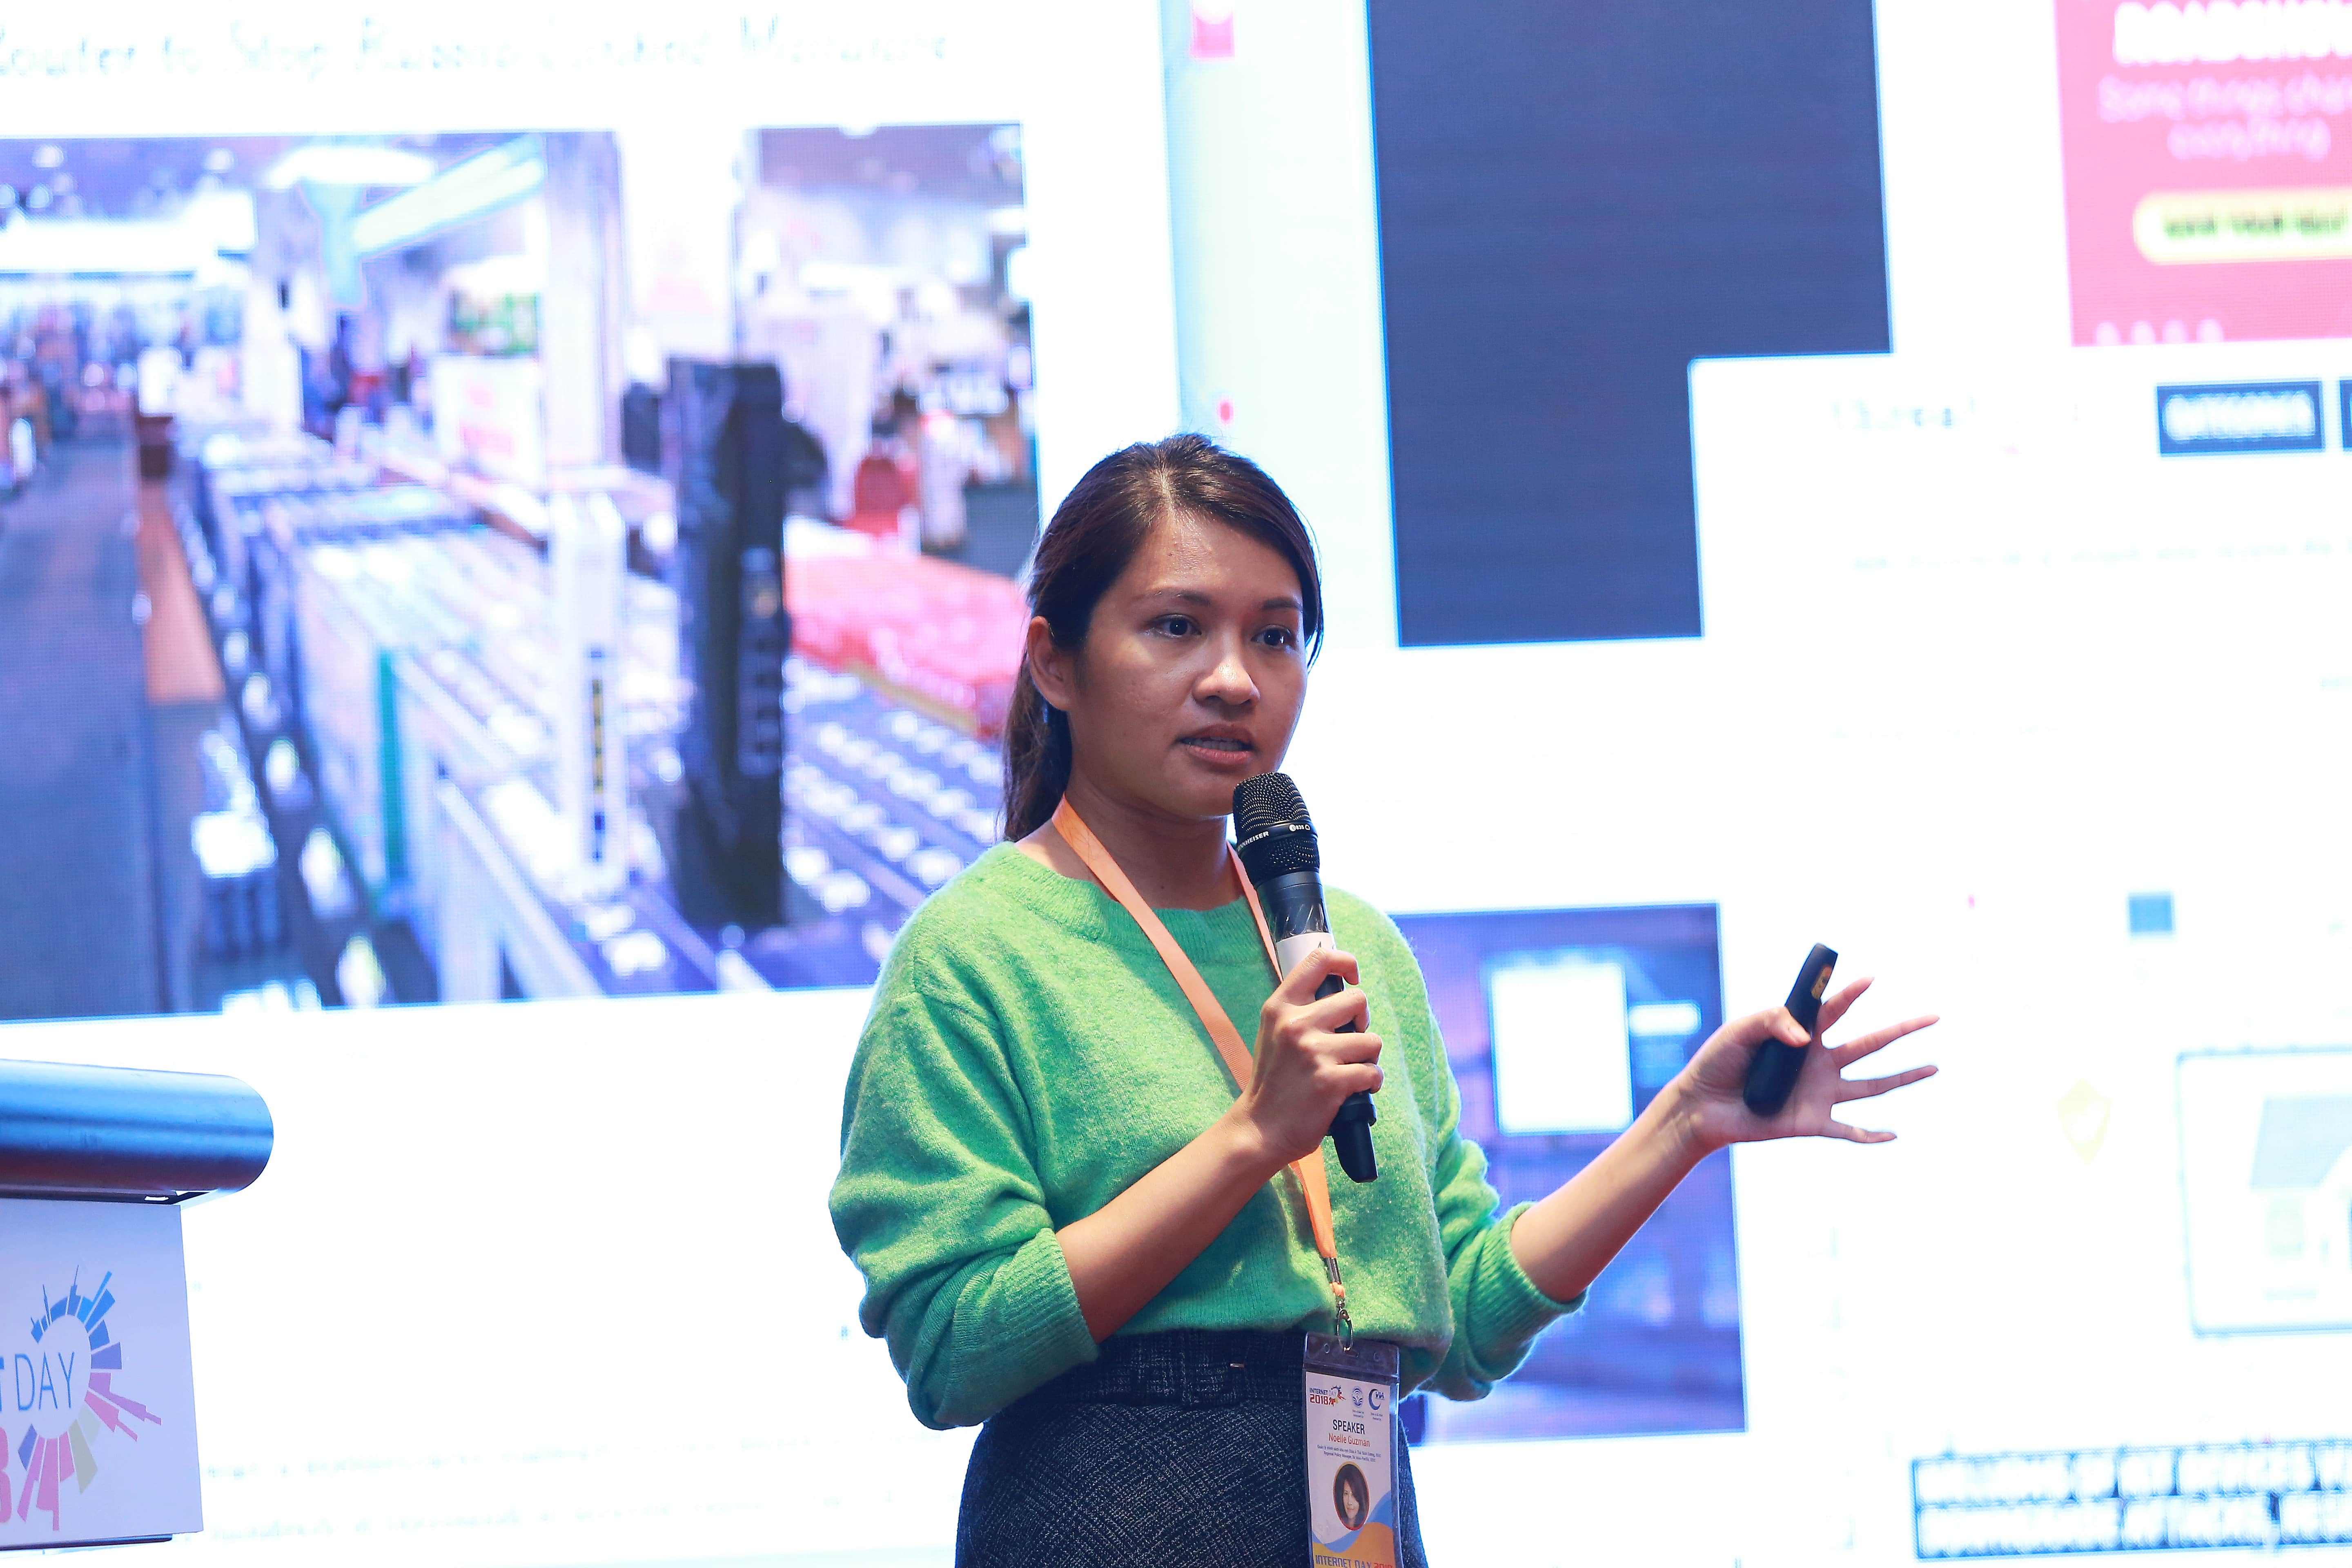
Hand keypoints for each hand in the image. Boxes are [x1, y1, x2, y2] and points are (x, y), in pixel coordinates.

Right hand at [1228, 946, 1381, 1168]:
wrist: (1259, 1129)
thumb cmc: (1273, 1081)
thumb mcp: (1274, 1032)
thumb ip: (1299, 1009)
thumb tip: (1340, 987)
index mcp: (1280, 1006)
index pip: (1320, 960)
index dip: (1346, 963)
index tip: (1352, 979)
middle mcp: (1296, 1024)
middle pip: (1357, 1000)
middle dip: (1362, 1022)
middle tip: (1350, 1042)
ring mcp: (1314, 1052)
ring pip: (1372, 1040)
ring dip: (1368, 1058)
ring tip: (1350, 1071)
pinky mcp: (1331, 1081)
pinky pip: (1373, 1072)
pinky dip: (1371, 1083)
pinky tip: (1355, 1091)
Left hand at [1670, 978, 1937, 1154]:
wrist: (1701, 1105)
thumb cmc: (1718, 1062)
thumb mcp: (1738, 1033)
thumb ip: (1771, 1022)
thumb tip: (1807, 1038)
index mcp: (1802, 1035)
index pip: (1834, 1009)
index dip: (1852, 992)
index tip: (1872, 977)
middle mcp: (1819, 1062)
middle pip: (1870, 1043)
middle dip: (1902, 1029)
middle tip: (1934, 1016)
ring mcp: (1819, 1092)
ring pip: (1872, 1085)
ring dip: (1904, 1077)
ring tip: (1934, 1067)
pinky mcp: (1811, 1122)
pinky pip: (1847, 1131)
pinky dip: (1871, 1136)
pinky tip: (1894, 1135)